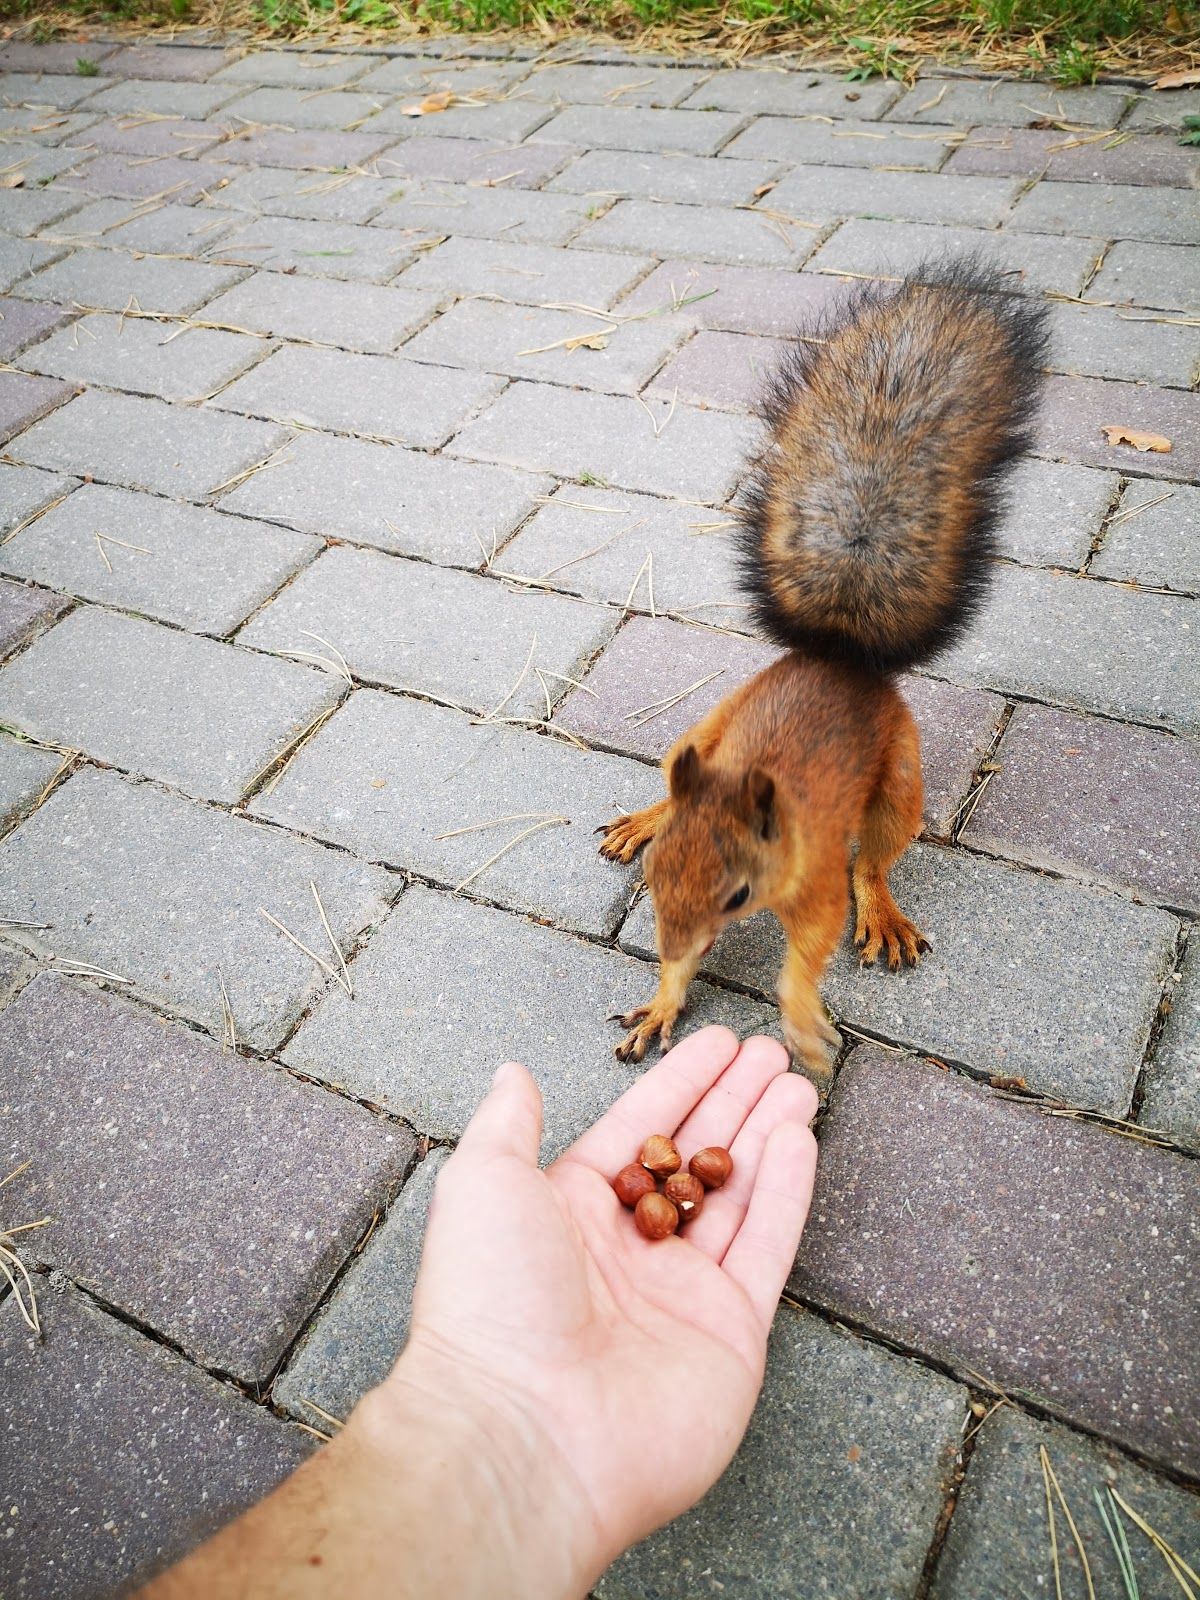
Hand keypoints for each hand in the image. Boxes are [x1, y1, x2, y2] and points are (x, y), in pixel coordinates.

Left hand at [382, 1026, 817, 1594]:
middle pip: (694, 1158)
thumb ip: (509, 1123)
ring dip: (767, 1137)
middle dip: (733, 1103)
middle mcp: (627, 1251)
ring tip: (796, 1086)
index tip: (718, 1044)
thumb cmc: (491, 1302)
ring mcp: (681, 1293)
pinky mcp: (727, 1333)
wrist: (526, 1430)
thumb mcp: (484, 1184)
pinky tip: (797, 1141)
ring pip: (736, 1197)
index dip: (680, 1084)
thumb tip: (512, 1072)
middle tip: (770, 1055)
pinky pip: (764, 1249)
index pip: (639, 1131)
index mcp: (570, 1212)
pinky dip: (784, 1194)